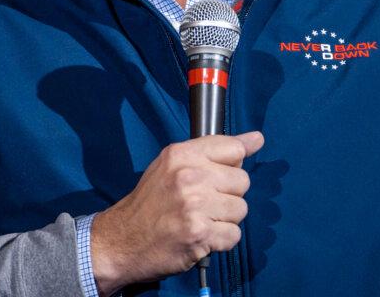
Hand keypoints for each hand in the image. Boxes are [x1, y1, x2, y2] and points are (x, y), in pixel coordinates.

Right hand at [90, 131, 263, 294]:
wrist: (122, 240)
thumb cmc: (150, 202)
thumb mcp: (171, 165)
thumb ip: (213, 151)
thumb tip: (257, 139)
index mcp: (181, 154)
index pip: (233, 148)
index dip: (233, 163)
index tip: (224, 174)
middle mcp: (189, 176)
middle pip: (242, 181)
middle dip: (228, 195)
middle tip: (205, 202)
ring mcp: (195, 206)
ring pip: (241, 209)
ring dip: (225, 219)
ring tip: (202, 220)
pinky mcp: (199, 234)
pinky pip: (234, 235)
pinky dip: (221, 240)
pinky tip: (202, 236)